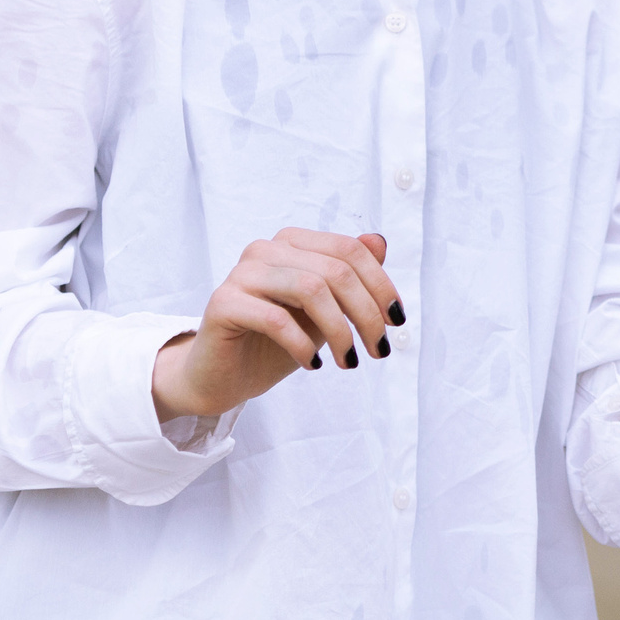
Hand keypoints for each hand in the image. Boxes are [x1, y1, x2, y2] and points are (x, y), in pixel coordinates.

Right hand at [152, 228, 403, 421]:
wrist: (222, 376)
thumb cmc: (276, 342)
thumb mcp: (324, 311)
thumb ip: (349, 276)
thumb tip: (380, 242)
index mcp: (291, 242)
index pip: (350, 251)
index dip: (380, 285)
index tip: (397, 321)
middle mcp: (265, 249)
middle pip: (335, 271)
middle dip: (366, 313)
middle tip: (379, 349)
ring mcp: (242, 273)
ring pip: (310, 289)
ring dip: (339, 330)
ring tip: (349, 361)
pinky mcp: (223, 303)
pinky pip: (276, 319)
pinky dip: (302, 345)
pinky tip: (311, 365)